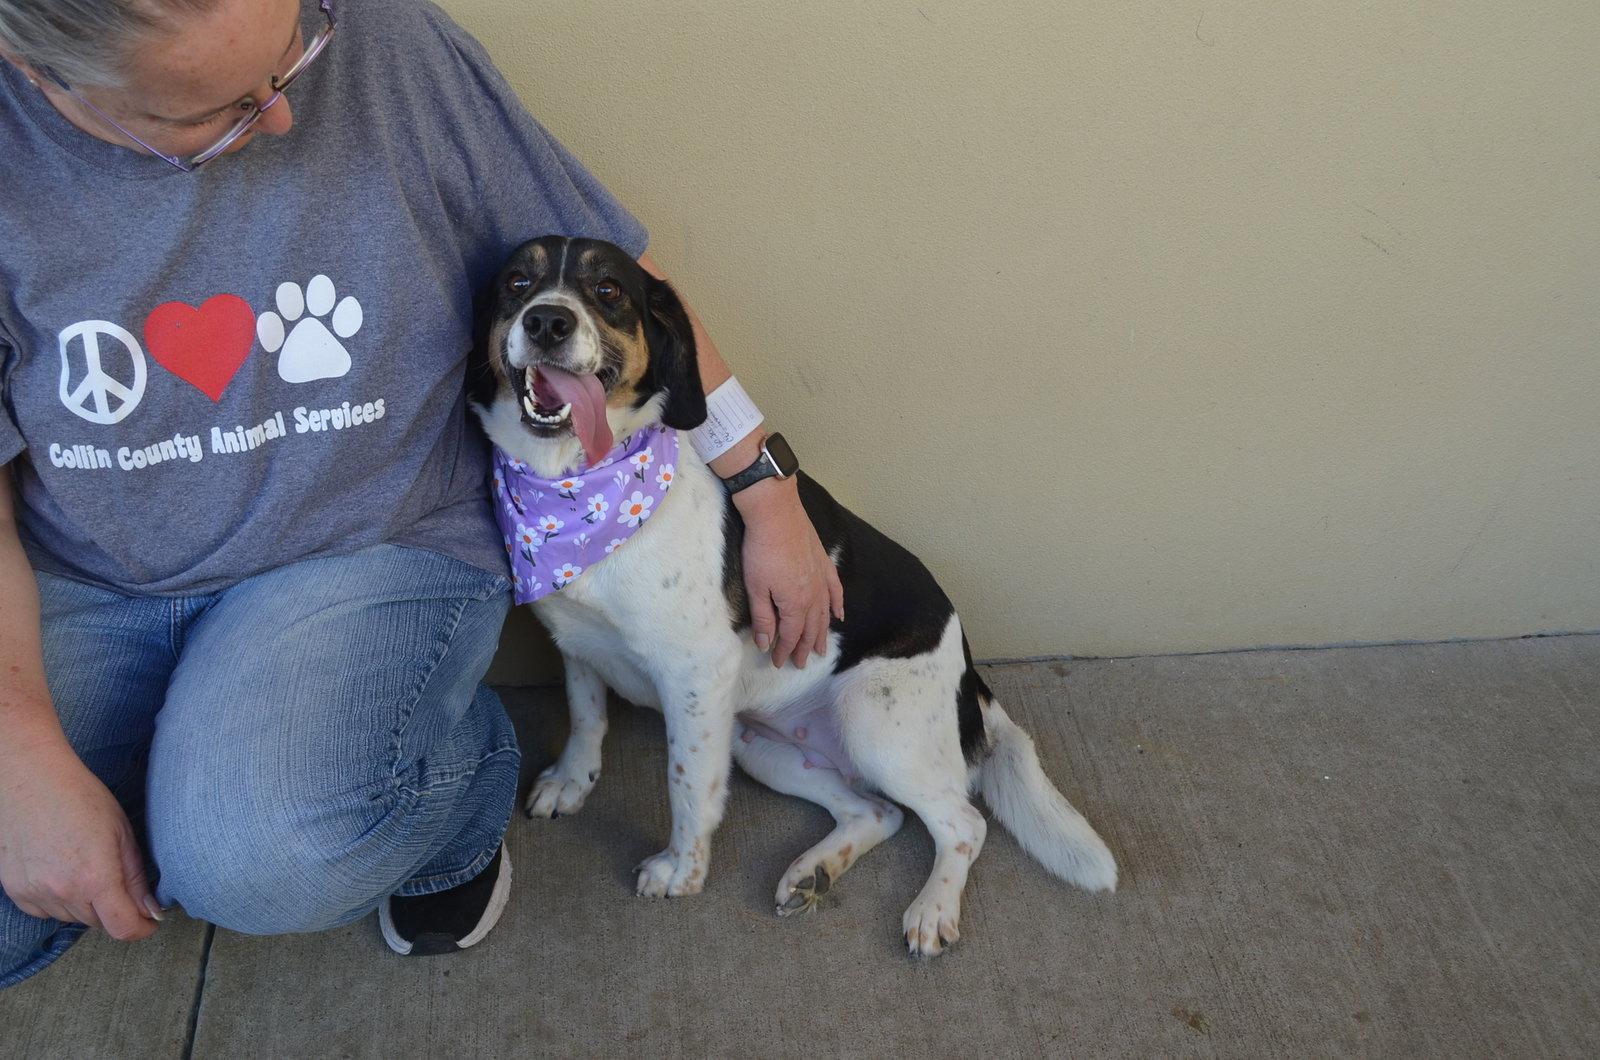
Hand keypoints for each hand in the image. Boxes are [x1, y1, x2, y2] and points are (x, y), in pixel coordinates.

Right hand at [0, 740, 160, 940]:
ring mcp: (35, 893)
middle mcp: (63, 892)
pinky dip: (58, 899)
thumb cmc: (81, 798)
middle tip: (114, 876)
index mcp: (96, 877)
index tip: (150, 920)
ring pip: (73, 917)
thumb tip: (151, 910)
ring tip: (83, 864)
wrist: (30, 781)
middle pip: (99, 923)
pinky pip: (46, 910)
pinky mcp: (16, 891)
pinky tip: (61, 869)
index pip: (123, 928)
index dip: (142, 928)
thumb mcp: (122, 833)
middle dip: (114, 908)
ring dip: (85, 903)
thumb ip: (137, 877)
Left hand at [737, 477, 845, 667]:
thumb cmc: (761, 550)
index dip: (785, 651)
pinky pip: (835, 589)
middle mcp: (813, 596)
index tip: (779, 663)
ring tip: (821, 649)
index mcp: (795, 604)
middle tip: (802, 663)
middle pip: (810, 628)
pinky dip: (838, 604)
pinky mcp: (823, 563)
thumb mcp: (756, 588)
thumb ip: (763, 618)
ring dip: (822, 633)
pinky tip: (839, 614)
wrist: (776, 513)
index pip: (791, 636)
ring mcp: (821, 579)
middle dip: (805, 648)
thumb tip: (765, 644)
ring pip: (824, 614)